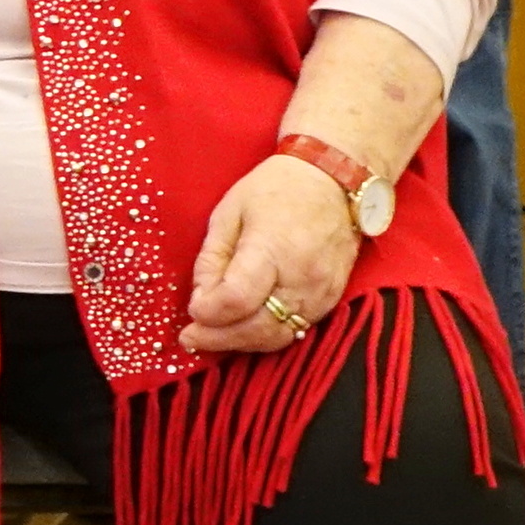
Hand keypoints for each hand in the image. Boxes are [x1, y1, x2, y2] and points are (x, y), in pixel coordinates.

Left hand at [187, 150, 361, 357]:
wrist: (334, 181)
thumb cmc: (275, 190)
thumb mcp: (228, 212)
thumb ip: (211, 259)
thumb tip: (201, 299)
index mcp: (272, 248)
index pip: (237, 299)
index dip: (209, 313)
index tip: (192, 311)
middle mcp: (302, 277)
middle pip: (258, 328)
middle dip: (219, 339)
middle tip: (190, 338)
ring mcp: (322, 292)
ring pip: (278, 336)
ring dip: (242, 343)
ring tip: (212, 338)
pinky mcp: (333, 299)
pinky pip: (297, 330)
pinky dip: (266, 335)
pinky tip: (243, 329)